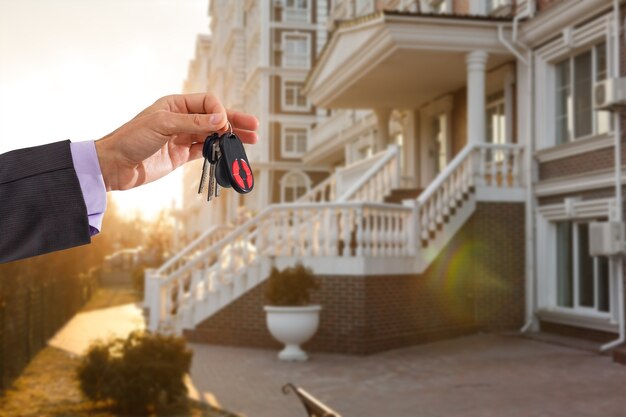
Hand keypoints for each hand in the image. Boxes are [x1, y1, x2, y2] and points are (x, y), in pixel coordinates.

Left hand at [94, 93, 258, 190]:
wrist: (115, 165)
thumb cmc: (132, 139)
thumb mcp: (162, 125)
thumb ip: (193, 123)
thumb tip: (221, 118)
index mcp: (176, 105)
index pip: (208, 102)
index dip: (219, 112)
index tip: (223, 126)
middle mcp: (181, 119)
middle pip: (215, 117)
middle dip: (234, 121)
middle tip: (254, 126)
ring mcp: (183, 137)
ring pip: (213, 135)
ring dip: (231, 138)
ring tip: (251, 140)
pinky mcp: (182, 155)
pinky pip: (206, 151)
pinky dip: (219, 152)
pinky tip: (231, 153)